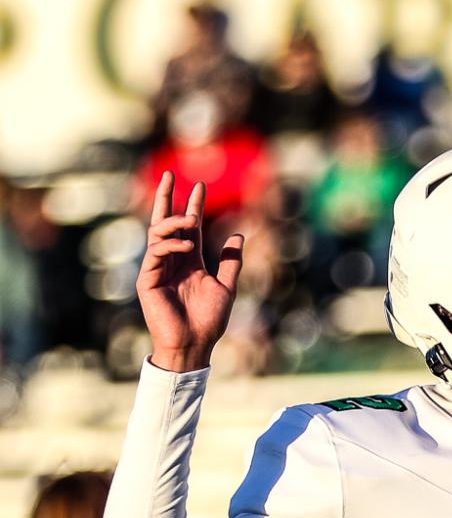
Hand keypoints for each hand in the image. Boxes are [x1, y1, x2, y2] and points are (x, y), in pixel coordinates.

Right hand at [138, 172, 243, 372]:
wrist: (195, 344)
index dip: (193, 207)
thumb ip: (231, 262)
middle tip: (170, 174)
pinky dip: (171, 245)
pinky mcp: (147, 280)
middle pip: (165, 223)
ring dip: (174, 222)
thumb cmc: (209, 321)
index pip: (189, 228)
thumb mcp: (226, 287)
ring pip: (158, 234)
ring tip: (192, 218)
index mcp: (188, 262)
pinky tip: (188, 245)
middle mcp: (171, 262)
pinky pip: (156, 253)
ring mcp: (157, 270)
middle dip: (167, 198)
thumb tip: (239, 235)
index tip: (199, 185)